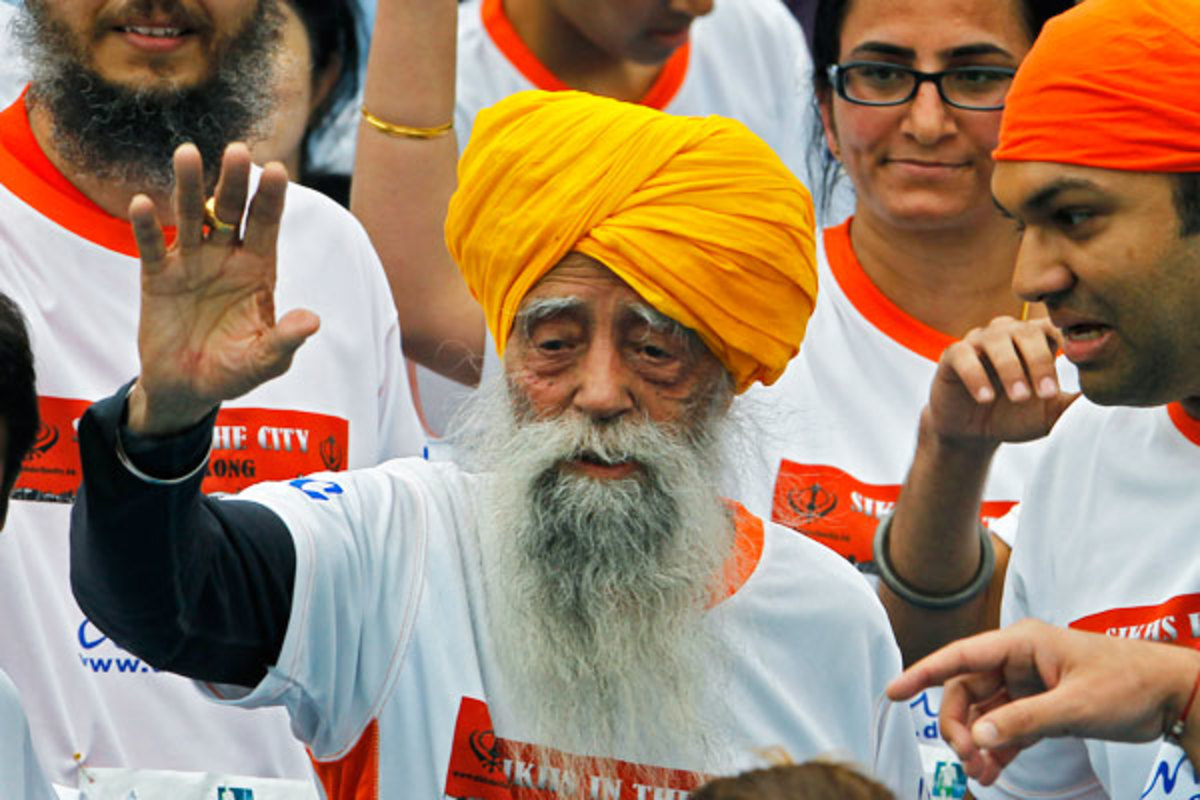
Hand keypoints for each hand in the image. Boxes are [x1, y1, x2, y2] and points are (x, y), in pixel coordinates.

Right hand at [128, 143, 319, 434]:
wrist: (188, 388)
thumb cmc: (234, 370)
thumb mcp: (265, 361)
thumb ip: (286, 341)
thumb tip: (312, 321)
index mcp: (258, 269)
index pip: (267, 226)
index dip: (271, 199)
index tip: (277, 169)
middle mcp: (226, 257)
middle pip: (231, 211)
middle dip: (234, 181)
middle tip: (236, 150)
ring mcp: (191, 262)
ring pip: (191, 217)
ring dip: (190, 187)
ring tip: (188, 154)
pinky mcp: (158, 277)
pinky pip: (151, 247)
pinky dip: (146, 226)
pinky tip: (143, 203)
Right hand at [887, 619, 1199, 784]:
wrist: (1172, 696)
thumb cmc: (1129, 683)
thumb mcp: (1074, 705)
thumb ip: (1023, 721)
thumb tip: (978, 738)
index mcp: (1021, 643)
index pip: (959, 656)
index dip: (922, 673)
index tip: (892, 692)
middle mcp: (1018, 660)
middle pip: (967, 691)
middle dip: (959, 726)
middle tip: (966, 759)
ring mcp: (1029, 684)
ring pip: (984, 714)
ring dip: (978, 744)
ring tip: (981, 775)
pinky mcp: (1041, 707)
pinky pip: (1006, 728)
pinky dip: (998, 750)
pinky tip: (993, 774)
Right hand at [924, 316, 1076, 448]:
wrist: (973, 435)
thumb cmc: (1015, 417)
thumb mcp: (1052, 412)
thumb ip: (1078, 400)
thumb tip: (1119, 394)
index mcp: (1034, 339)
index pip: (1053, 326)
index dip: (1065, 344)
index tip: (1076, 369)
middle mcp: (1007, 333)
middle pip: (1026, 332)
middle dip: (1039, 362)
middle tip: (1047, 392)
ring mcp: (978, 342)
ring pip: (995, 340)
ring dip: (1010, 368)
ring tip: (1019, 397)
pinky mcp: (951, 356)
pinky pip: (962, 355)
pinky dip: (975, 375)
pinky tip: (986, 398)